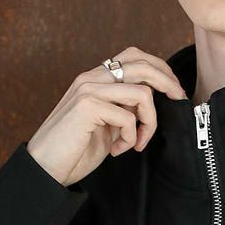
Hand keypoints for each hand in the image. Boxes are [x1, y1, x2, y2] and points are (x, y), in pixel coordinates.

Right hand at [26, 46, 188, 187]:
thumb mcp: (107, 124)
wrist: (45, 168)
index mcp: (95, 78)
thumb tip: (151, 101)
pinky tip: (118, 150)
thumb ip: (124, 108)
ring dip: (149, 122)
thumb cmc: (75, 150)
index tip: (174, 90)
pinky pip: (128, 117)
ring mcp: (88, 90)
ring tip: (137, 142)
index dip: (160, 69)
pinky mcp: (87, 106)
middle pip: (142, 64)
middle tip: (179, 101)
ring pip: (142, 93)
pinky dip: (130, 137)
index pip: (134, 56)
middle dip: (169, 82)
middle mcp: (91, 78)